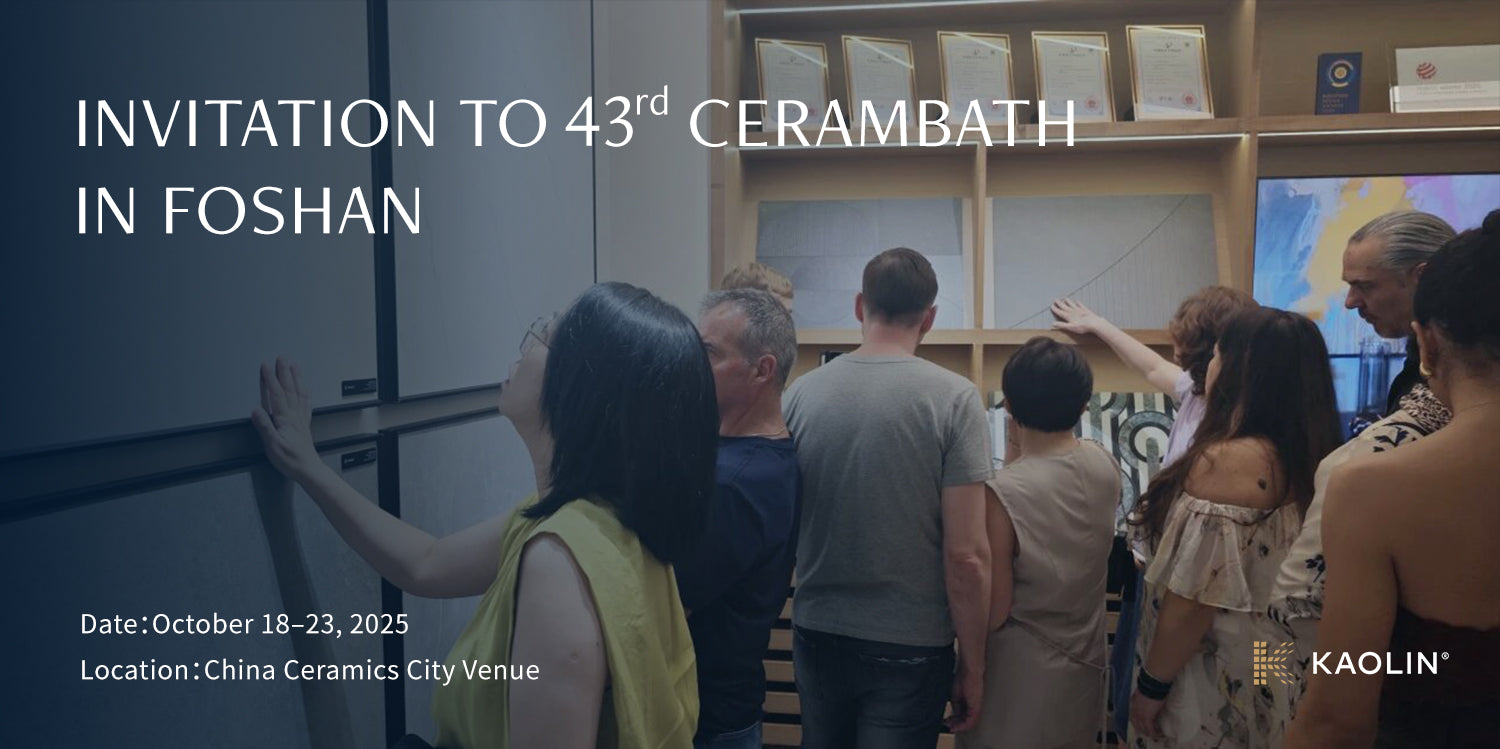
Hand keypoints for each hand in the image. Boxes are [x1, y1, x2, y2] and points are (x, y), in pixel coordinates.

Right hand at [251, 357, 321, 482]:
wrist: (308, 469)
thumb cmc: (290, 460)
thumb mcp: (272, 445)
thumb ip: (265, 427)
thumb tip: (256, 410)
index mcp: (285, 419)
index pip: (276, 394)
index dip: (270, 379)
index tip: (265, 366)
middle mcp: (295, 416)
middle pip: (289, 389)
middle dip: (284, 372)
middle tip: (282, 357)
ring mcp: (301, 419)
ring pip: (299, 393)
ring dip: (296, 378)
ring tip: (294, 366)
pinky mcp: (304, 424)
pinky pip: (305, 403)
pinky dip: (305, 393)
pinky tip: (305, 389)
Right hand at [945, 661, 983, 732]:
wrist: (969, 670)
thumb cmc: (963, 677)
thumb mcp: (955, 695)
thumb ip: (956, 706)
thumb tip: (953, 715)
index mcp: (969, 702)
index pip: (962, 716)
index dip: (954, 721)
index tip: (947, 723)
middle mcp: (974, 706)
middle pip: (966, 721)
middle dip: (955, 725)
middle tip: (948, 727)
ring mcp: (976, 707)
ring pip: (969, 723)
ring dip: (958, 727)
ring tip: (950, 728)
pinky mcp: (976, 707)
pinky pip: (971, 721)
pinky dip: (962, 726)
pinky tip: (956, 726)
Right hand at [1050, 298, 1103, 335]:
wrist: (1094, 323)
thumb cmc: (1082, 327)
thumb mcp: (1070, 327)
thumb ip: (1061, 325)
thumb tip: (1053, 324)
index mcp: (1068, 316)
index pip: (1060, 312)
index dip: (1055, 309)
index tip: (1051, 306)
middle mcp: (1073, 312)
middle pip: (1065, 307)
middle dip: (1060, 304)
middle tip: (1056, 300)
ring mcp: (1079, 310)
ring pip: (1072, 305)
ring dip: (1068, 302)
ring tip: (1065, 298)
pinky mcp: (1085, 310)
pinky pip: (1080, 305)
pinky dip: (1078, 303)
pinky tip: (1077, 301)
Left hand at [1129, 689, 1165, 739]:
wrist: (1151, 685)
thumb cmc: (1149, 686)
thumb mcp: (1141, 692)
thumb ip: (1141, 697)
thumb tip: (1144, 697)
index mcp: (1133, 705)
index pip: (1132, 717)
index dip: (1137, 723)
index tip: (1141, 725)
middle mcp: (1135, 711)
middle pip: (1136, 725)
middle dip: (1142, 730)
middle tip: (1149, 732)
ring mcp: (1140, 715)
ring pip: (1143, 729)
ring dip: (1150, 732)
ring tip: (1156, 734)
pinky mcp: (1147, 718)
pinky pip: (1150, 729)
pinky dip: (1154, 732)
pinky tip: (1159, 733)